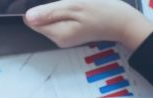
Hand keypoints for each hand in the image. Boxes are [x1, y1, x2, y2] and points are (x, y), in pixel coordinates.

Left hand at [23, 0, 152, 49]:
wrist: (124, 22)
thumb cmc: (103, 12)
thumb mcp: (75, 6)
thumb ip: (50, 12)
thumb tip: (28, 17)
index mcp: (57, 34)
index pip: (32, 22)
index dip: (37, 9)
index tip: (51, 3)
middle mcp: (58, 39)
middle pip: (41, 21)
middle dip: (49, 8)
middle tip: (68, 2)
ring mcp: (65, 37)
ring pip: (51, 20)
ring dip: (58, 9)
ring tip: (74, 4)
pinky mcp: (71, 33)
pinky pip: (61, 21)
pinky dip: (65, 12)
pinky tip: (76, 8)